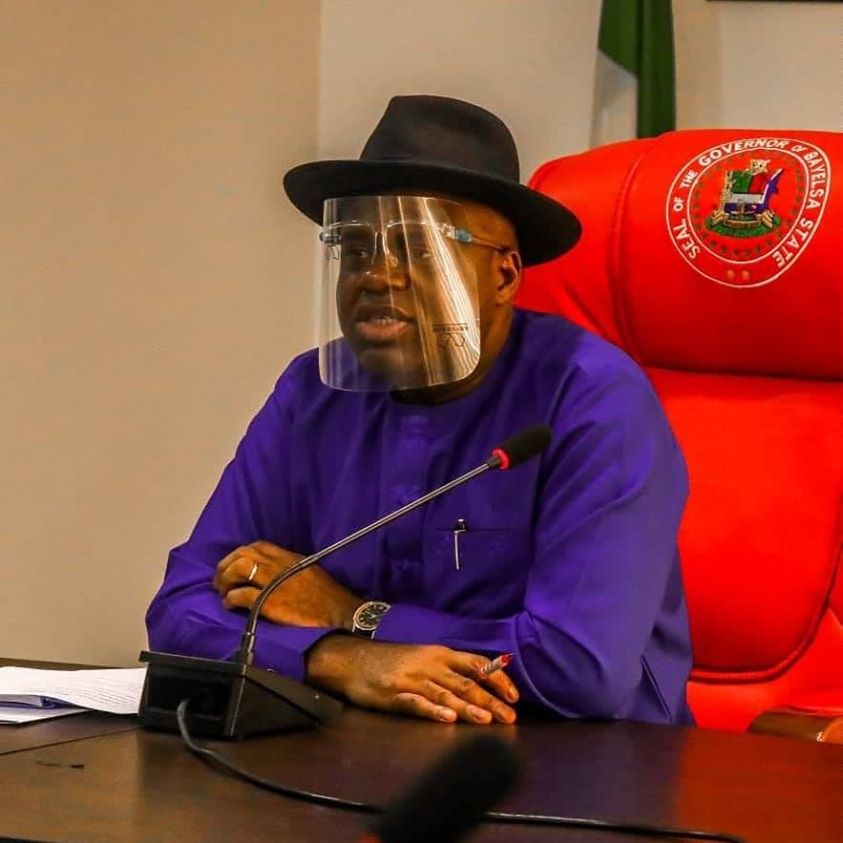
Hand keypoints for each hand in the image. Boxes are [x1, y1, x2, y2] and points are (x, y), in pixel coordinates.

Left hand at [212, 540, 361, 628]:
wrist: (339, 614)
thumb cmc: (328, 596)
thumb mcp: (310, 570)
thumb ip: (290, 567)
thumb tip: (273, 571)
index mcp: (288, 557)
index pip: (257, 546)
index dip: (240, 554)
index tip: (234, 564)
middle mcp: (279, 565)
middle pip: (243, 554)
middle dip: (226, 565)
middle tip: (220, 579)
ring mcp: (273, 582)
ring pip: (238, 569)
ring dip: (225, 579)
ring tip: (222, 591)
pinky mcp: (268, 603)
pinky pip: (241, 595)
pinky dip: (230, 599)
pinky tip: (229, 605)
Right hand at [306, 636, 518, 724]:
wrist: (352, 659)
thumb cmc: (393, 661)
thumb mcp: (425, 658)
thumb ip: (451, 669)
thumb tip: (483, 681)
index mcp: (440, 654)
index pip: (476, 663)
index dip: (497, 678)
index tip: (514, 695)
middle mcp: (430, 665)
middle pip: (465, 683)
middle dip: (490, 700)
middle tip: (510, 717)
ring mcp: (412, 680)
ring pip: (446, 693)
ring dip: (468, 707)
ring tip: (487, 719)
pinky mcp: (394, 695)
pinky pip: (417, 703)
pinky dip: (433, 711)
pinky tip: (447, 718)